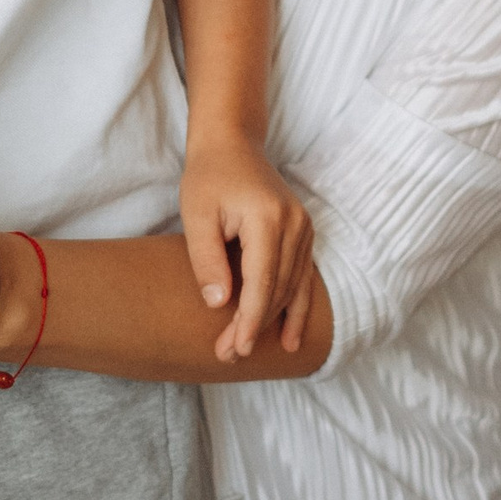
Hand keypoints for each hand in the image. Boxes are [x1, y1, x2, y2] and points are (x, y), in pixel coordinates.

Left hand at [181, 133, 316, 362]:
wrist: (232, 144)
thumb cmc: (209, 178)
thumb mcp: (196, 216)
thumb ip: (207, 260)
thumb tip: (219, 305)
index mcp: (268, 219)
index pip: (262, 282)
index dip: (249, 320)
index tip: (235, 349)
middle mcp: (295, 224)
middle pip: (279, 289)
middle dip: (255, 326)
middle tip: (229, 355)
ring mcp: (304, 227)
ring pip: (294, 287)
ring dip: (275, 321)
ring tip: (251, 350)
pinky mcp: (304, 232)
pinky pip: (302, 276)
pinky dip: (296, 306)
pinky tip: (290, 336)